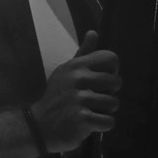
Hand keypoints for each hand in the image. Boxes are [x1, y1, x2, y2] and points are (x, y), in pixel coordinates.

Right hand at [32, 30, 121, 152]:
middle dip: (110, 93)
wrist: (40, 125)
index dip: (111, 71)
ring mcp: (80, 99)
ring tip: (91, 111)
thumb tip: (93, 32)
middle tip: (96, 99)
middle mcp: (78, 79)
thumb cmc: (57, 96)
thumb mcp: (67, 71)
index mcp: (77, 66)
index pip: (111, 59)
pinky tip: (91, 123)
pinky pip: (109, 121)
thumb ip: (84, 52)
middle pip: (116, 82)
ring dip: (106, 111)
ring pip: (114, 103)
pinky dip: (103, 125)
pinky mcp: (82, 119)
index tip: (102, 81)